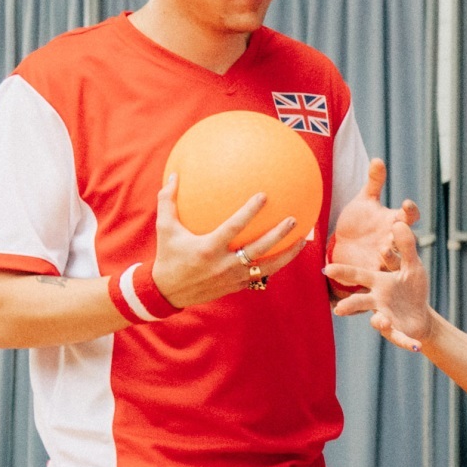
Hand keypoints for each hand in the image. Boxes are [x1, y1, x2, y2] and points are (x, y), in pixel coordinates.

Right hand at [154, 173, 304, 308]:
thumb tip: (174, 174)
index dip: (250, 211)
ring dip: (287, 253)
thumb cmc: (168, 255)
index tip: (264, 196)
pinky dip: (277, 265)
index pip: (234, 227)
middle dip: (278, 234)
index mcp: (208, 248)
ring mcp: (234, 277)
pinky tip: (288, 254)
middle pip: (259, 248)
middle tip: (293, 219)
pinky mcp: (238, 286)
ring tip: (301, 240)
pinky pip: (262, 275)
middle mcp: (224, 264)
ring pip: (268, 267)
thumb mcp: (165, 228)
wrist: (168, 292)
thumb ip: (168, 200)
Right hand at [323, 215, 436, 352]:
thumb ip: (407, 247)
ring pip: (378, 320)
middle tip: (338, 309)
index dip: (342, 272)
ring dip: (378, 322)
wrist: (420, 315)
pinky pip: (400, 337)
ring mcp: (385, 317)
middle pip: (361, 301)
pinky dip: (407, 342)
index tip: (326, 269)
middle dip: (350, 304)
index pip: (358, 275)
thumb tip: (401, 223)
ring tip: (378, 322)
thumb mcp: (412, 265)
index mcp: (377, 282)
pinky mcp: (398, 332)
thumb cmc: (410, 288)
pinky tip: (416, 346)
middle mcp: (377, 300)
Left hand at [327, 157, 418, 305]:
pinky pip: (377, 275)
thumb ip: (374, 182)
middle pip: (406, 239)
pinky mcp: (373, 272)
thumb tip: (377, 159)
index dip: (410, 210)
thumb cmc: (358, 221)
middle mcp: (393, 240)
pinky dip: (374, 272)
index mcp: (394, 221)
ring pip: (394, 259)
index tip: (406, 202)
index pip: (408, 215)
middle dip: (404, 235)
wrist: (344, 246)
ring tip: (382, 251)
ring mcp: (385, 257)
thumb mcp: (364, 200)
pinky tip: (369, 271)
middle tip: (398, 229)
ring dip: (390, 256)